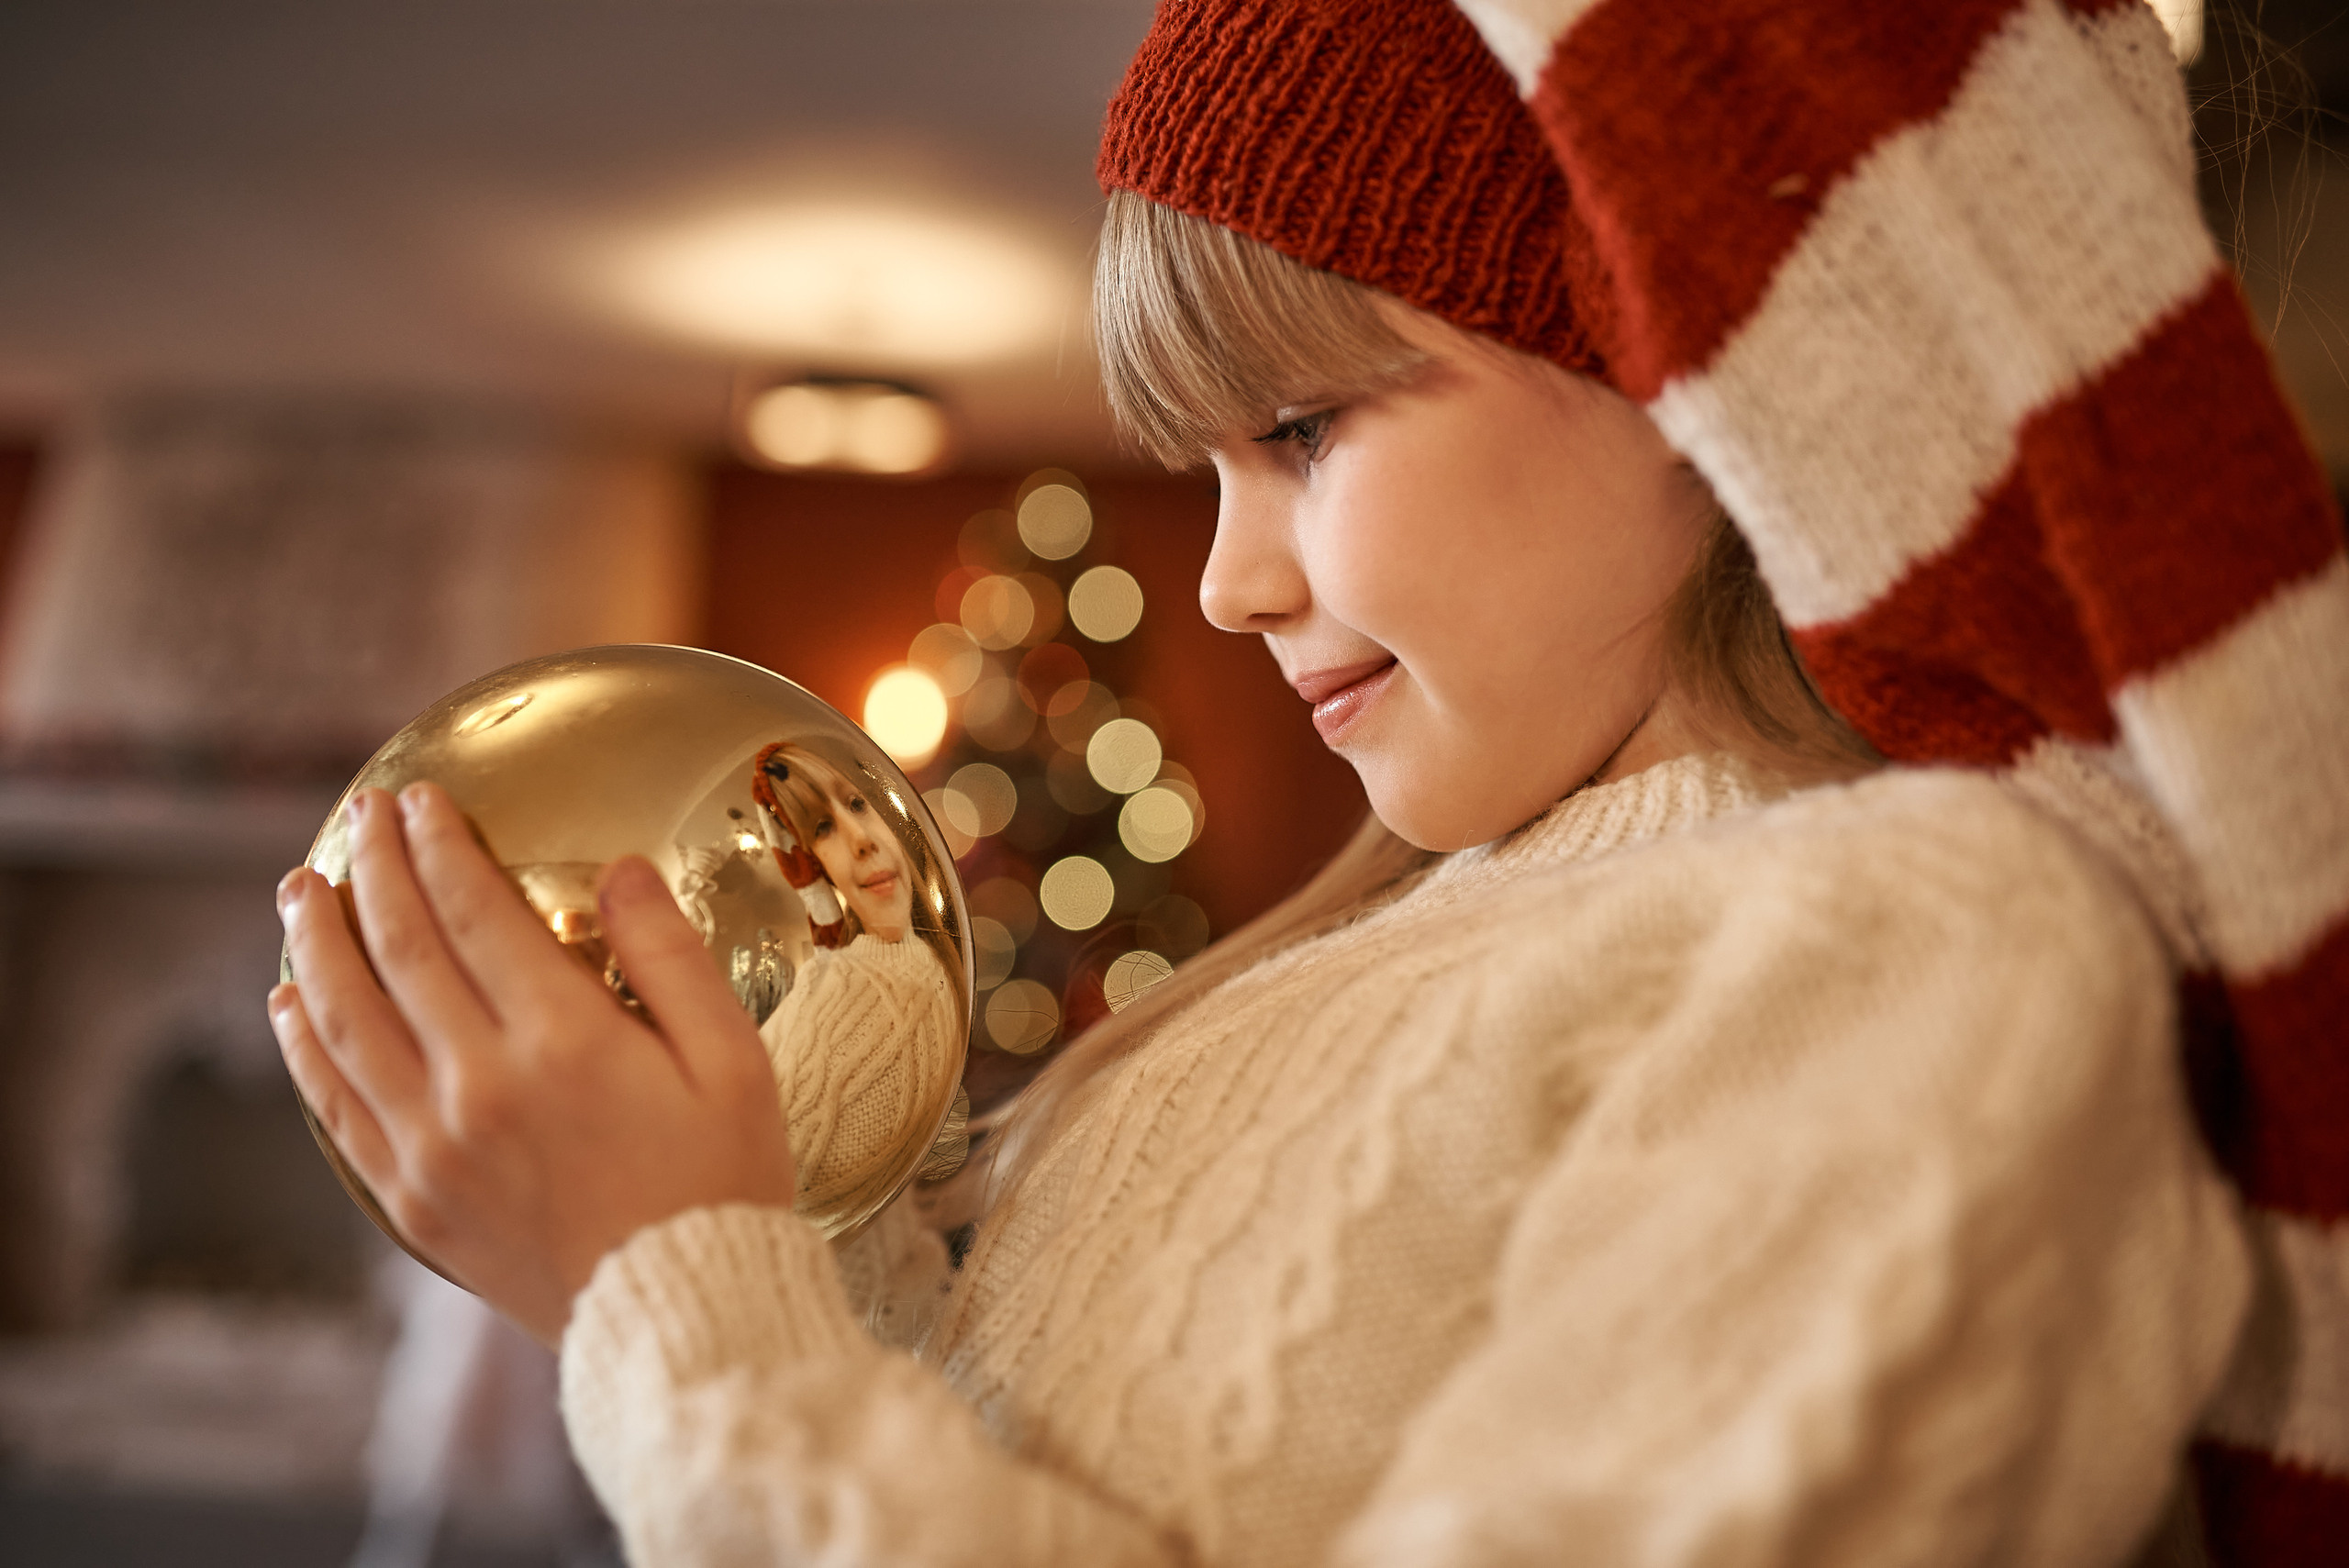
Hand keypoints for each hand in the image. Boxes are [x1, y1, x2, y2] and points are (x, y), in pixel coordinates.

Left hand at [269, 782, 796, 1344]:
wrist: (682, 1316)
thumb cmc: (724, 1185)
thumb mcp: (733, 1061)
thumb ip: (671, 957)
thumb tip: (620, 873)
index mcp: (563, 1042)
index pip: (473, 915)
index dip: (439, 848)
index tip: (421, 801)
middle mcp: (478, 1087)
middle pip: (398, 950)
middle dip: (373, 870)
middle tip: (360, 816)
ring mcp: (433, 1148)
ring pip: (344, 1022)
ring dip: (316, 943)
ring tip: (300, 888)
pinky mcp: (413, 1201)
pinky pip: (334, 1106)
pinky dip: (303, 1046)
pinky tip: (292, 1003)